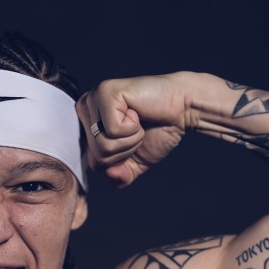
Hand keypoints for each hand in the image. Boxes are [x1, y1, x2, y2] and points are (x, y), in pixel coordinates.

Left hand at [76, 72, 193, 186]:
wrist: (182, 110)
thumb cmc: (158, 130)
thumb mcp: (135, 163)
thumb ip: (119, 177)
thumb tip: (110, 174)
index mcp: (87, 125)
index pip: (92, 163)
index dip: (119, 161)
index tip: (131, 141)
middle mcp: (85, 109)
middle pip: (96, 156)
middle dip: (125, 150)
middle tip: (137, 130)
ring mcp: (93, 99)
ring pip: (103, 144)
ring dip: (130, 139)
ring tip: (138, 122)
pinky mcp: (106, 92)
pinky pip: (112, 129)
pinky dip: (132, 128)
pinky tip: (137, 112)